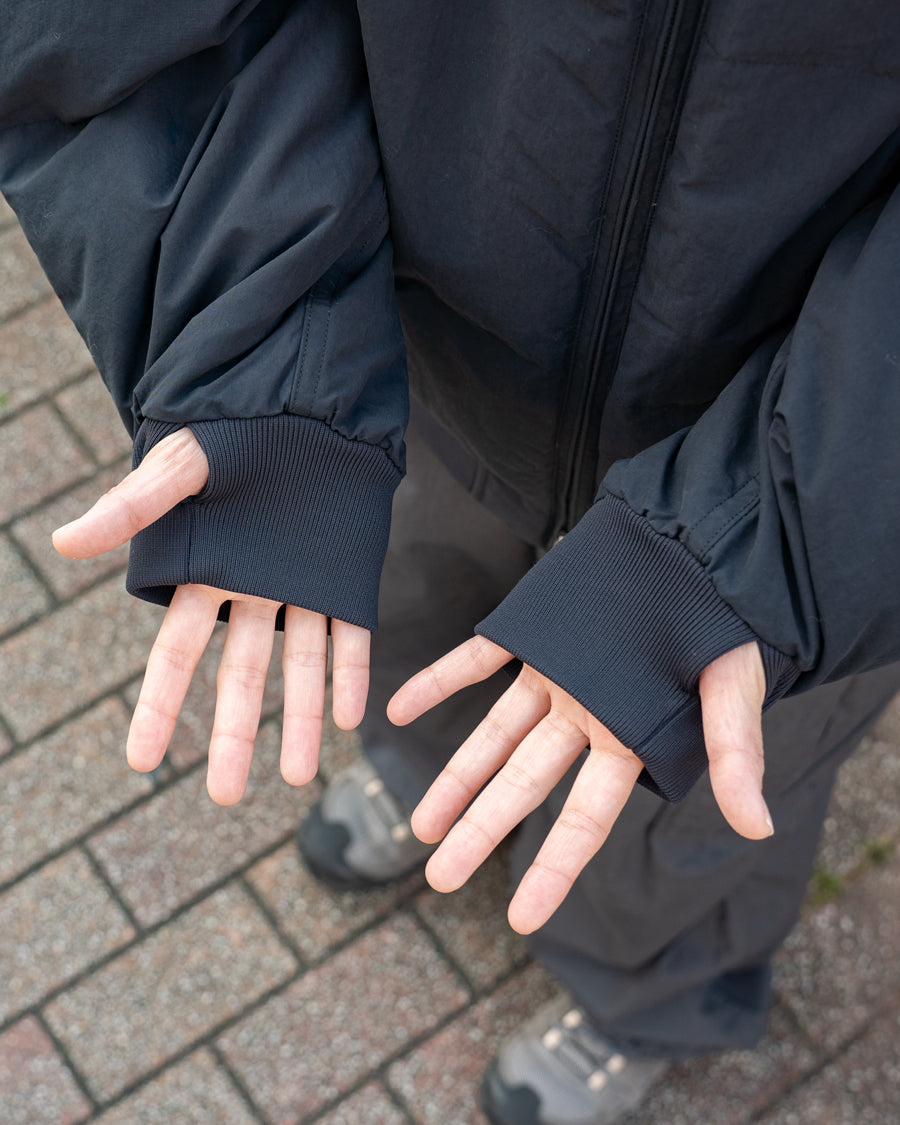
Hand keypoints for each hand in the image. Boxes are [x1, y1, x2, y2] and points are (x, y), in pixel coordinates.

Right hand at [52, 429, 368, 803]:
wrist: (308, 406)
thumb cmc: (236, 432)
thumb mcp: (180, 467)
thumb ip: (131, 509)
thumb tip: (61, 543)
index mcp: (205, 574)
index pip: (176, 656)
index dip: (158, 707)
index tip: (141, 762)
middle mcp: (253, 592)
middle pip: (239, 677)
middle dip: (233, 735)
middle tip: (226, 797)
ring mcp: (303, 588)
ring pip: (298, 667)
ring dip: (300, 720)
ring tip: (299, 777)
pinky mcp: (346, 578)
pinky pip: (351, 637)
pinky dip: (350, 675)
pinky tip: (349, 718)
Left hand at [388, 637, 771, 933]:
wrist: (693, 544)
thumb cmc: (720, 619)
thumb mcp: (733, 686)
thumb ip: (735, 753)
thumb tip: (757, 826)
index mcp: (629, 736)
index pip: (587, 817)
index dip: (555, 868)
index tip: (521, 920)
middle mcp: (584, 714)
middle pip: (526, 783)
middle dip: (484, 829)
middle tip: (440, 876)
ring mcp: (553, 674)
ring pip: (495, 733)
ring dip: (458, 774)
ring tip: (421, 823)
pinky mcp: (531, 630)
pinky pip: (476, 660)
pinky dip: (438, 681)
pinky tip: (398, 708)